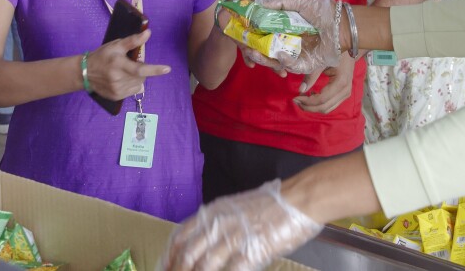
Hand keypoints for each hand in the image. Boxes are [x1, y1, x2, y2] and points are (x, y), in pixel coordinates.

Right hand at [85, 29, 170, 99]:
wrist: (85, 73)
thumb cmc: (103, 56)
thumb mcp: (116, 45)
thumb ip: (133, 41)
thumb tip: (148, 33)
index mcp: (119, 65)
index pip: (140, 69)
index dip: (154, 70)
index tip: (167, 69)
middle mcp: (118, 79)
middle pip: (141, 76)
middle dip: (141, 69)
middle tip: (130, 64)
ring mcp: (117, 90)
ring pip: (139, 84)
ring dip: (137, 77)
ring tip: (125, 72)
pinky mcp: (116, 97)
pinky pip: (133, 91)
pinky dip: (132, 84)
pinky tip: (123, 79)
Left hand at [162, 179, 321, 270]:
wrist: (298, 199)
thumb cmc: (271, 203)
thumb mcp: (235, 207)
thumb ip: (217, 223)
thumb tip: (204, 245)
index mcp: (212, 212)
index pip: (180, 238)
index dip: (169, 259)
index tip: (165, 270)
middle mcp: (218, 224)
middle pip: (188, 256)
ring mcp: (234, 238)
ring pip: (204, 267)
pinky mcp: (252, 251)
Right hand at [240, 0, 341, 75]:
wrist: (341, 23)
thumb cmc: (321, 10)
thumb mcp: (298, 1)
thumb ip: (279, 2)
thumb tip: (258, 3)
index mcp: (286, 27)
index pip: (264, 33)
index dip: (253, 34)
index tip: (242, 32)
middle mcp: (289, 42)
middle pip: (267, 49)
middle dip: (254, 50)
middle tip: (245, 47)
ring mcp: (296, 54)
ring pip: (275, 60)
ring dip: (263, 59)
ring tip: (253, 54)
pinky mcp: (305, 63)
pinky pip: (291, 66)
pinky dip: (283, 62)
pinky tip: (277, 56)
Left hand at [294, 54, 355, 112]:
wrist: (350, 49)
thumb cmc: (334, 52)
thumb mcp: (321, 62)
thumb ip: (311, 76)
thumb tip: (301, 90)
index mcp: (340, 82)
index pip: (322, 99)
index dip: (307, 101)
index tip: (295, 97)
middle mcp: (345, 91)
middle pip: (324, 107)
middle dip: (308, 106)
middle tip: (296, 100)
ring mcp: (346, 94)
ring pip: (327, 108)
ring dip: (313, 107)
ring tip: (302, 98)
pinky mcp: (344, 94)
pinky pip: (330, 105)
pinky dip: (319, 104)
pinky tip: (312, 95)